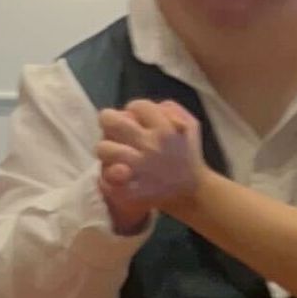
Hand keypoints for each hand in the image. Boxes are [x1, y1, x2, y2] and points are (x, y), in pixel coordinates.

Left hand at [98, 98, 204, 222]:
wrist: (192, 192)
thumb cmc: (188, 155)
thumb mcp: (190, 125)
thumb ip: (171, 109)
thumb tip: (153, 105)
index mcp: (164, 130)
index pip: (136, 106)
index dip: (134, 109)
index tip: (136, 119)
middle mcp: (149, 147)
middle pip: (111, 121)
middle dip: (110, 121)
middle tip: (115, 131)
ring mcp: (138, 169)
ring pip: (103, 148)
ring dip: (106, 149)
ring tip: (114, 154)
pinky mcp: (131, 191)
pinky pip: (106, 178)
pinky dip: (107, 178)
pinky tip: (117, 174)